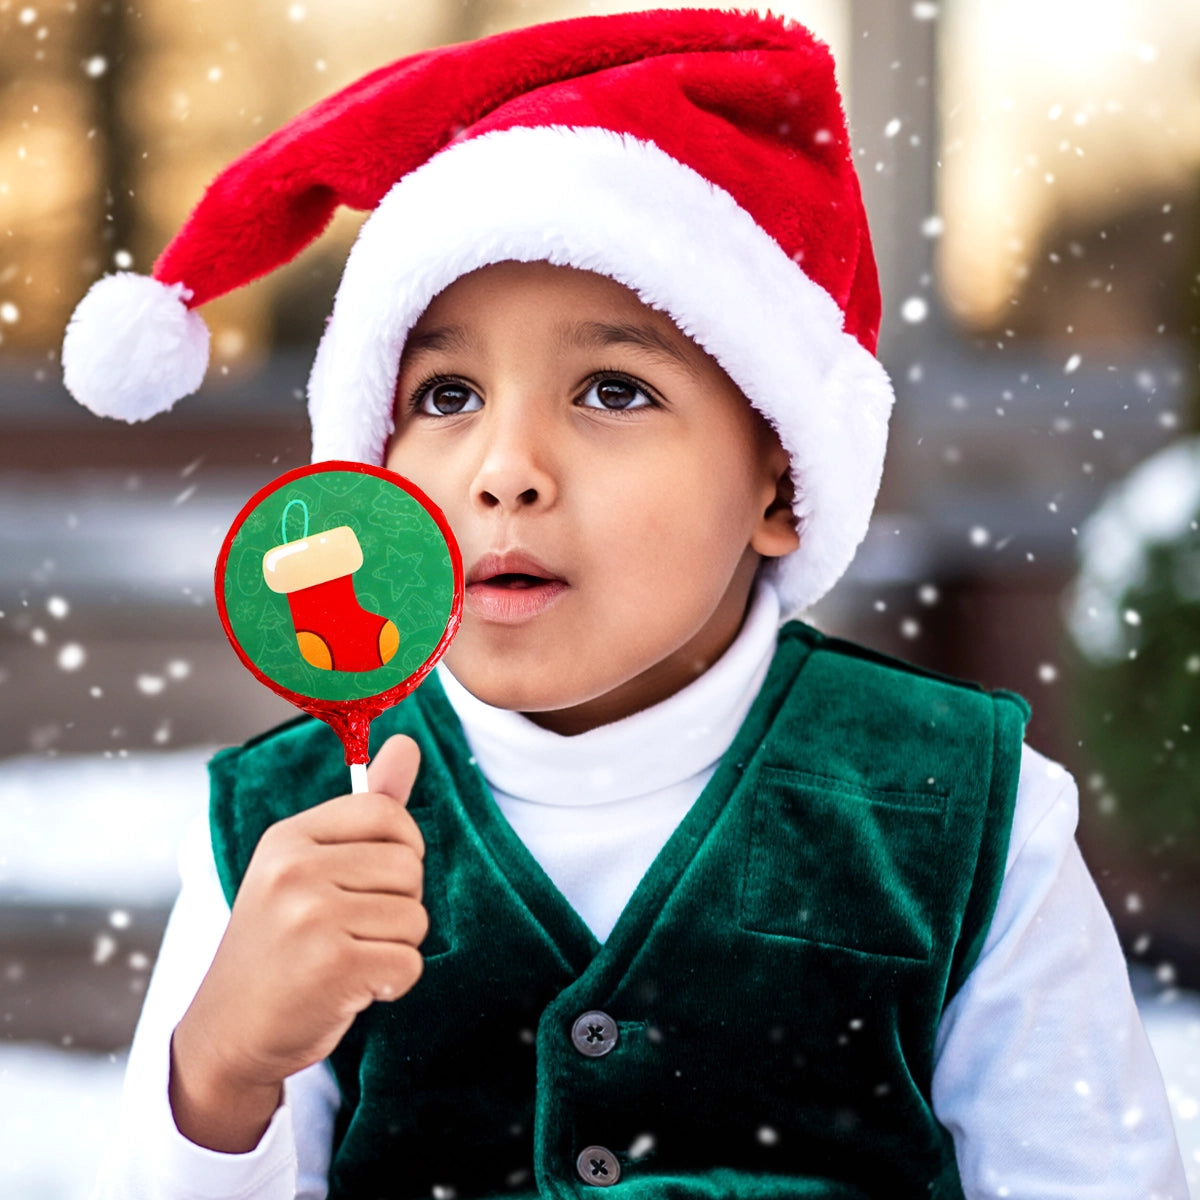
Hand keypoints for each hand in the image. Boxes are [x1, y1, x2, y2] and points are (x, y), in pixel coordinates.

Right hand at [169, 734, 425, 1150]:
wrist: (227, 1034)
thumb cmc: (280, 945)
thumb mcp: (308, 867)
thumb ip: (367, 807)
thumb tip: (409, 741)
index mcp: (289, 839)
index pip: (385, 812)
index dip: (402, 847)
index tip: (375, 879)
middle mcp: (294, 870)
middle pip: (409, 867)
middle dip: (399, 904)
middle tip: (353, 930)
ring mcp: (310, 917)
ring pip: (415, 918)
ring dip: (395, 947)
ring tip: (348, 958)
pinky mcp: (331, 966)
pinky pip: (409, 963)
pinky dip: (393, 984)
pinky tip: (354, 989)